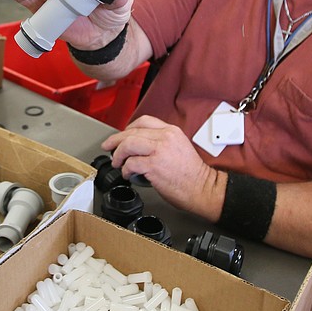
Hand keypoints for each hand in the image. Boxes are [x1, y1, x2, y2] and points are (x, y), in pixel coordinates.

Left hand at [102, 116, 225, 221]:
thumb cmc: (192, 174)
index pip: (144, 121)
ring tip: (117, 162)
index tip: (121, 136)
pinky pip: (131, 163)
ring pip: (128, 144)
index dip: (128, 128)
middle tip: (108, 147)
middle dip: (115, 140)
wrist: (203, 188)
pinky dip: (125, 169)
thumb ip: (162, 142)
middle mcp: (165, 137)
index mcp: (171, 131)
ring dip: (117, 154)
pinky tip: (127, 174)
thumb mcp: (179, 147)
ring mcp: (159, 151)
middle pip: (131, 132)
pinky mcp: (154, 166)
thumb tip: (141, 147)